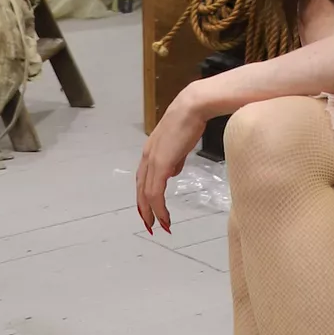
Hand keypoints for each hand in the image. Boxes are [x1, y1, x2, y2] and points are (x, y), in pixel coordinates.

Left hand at [136, 86, 208, 233]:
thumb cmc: (190, 121)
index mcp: (151, 151)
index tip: (152, 210)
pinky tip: (164, 217)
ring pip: (146, 194)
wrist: (193, 108)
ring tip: (159, 226)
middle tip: (150, 225)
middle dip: (144, 209)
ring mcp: (152, 161)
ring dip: (152, 212)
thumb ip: (175, 159)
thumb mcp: (180, 144)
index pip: (143, 179)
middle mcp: (147, 157)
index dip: (145, 196)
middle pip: (140, 189)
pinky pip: (156, 192)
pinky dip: (158, 207)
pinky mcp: (161, 164)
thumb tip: (174, 171)